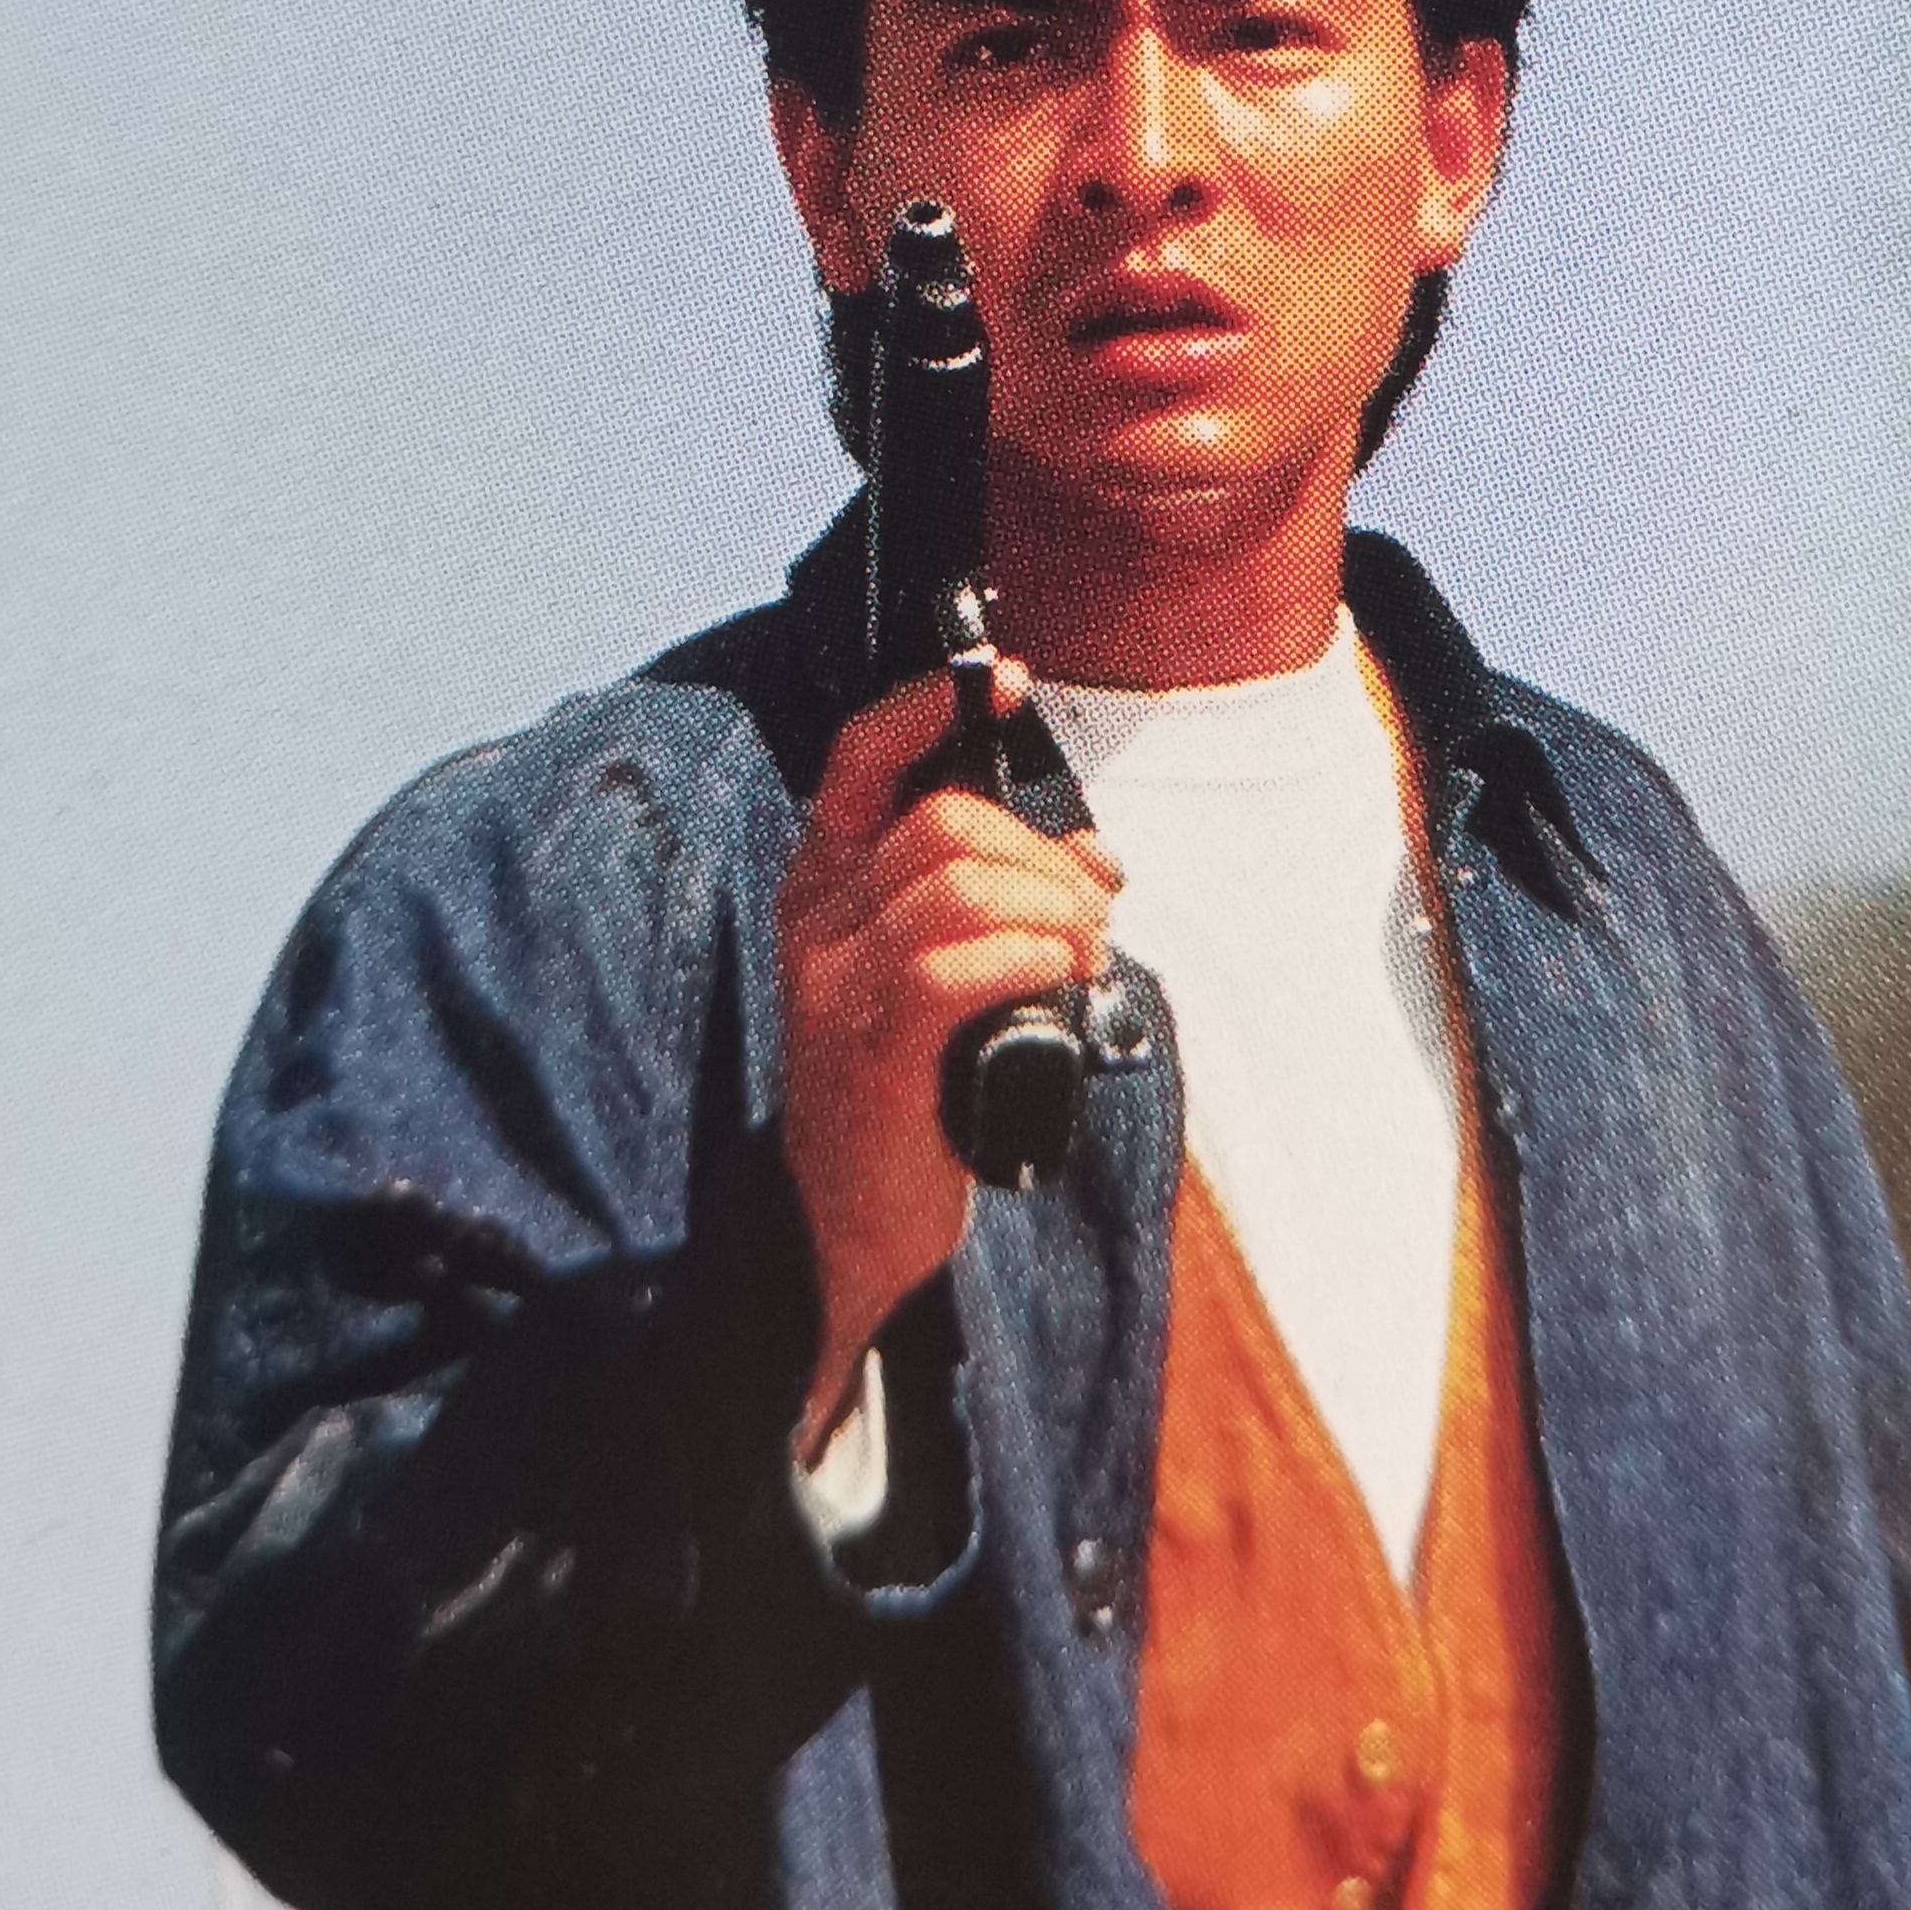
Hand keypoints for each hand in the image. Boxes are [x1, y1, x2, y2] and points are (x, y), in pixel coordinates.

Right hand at [776, 657, 1119, 1431]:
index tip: (1005, 685)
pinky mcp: (872, 1053)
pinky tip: (1062, 982)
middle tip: (1094, 908)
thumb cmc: (904, 1090)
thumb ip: (985, 905)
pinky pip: (959, 967)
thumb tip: (1092, 860)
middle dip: (1046, 853)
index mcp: (822, 887)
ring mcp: (836, 988)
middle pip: (943, 823)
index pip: (859, 759)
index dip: (930, 709)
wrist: (842, 1224)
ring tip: (1085, 953)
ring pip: (960, 886)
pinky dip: (1034, 958)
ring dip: (1055, 908)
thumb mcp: (929, 977)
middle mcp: (816, 924)